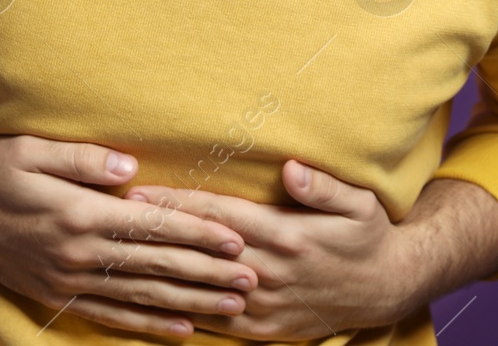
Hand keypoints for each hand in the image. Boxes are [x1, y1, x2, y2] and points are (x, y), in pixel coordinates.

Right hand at [0, 135, 261, 337]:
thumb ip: (84, 159)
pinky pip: (114, 315)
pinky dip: (150, 324)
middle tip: (253, 280)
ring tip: (233, 307)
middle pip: (157, 266)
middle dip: (209, 273)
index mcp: (79, 214)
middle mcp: (79, 254)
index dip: (197, 233)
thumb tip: (130, 165)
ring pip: (143, 296)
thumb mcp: (32, 150)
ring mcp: (70, 280)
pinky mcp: (60, 295)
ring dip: (191, 302)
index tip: (236, 239)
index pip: (152, 226)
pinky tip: (182, 329)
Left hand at [123, 160, 425, 339]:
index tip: (140, 194)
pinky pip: (216, 323)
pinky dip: (183, 314)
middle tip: (112, 222)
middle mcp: (271, 273)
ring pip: (202, 291)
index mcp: (287, 237)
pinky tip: (153, 304)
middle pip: (201, 252)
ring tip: (120, 260)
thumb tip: (291, 167)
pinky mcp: (265, 330)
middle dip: (156, 237)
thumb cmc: (367, 236)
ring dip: (161, 274)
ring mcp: (265, 307)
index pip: (220, 217)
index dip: (178, 206)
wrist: (385, 289)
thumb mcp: (357, 204)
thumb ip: (322, 186)